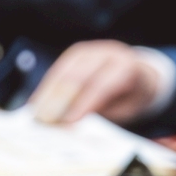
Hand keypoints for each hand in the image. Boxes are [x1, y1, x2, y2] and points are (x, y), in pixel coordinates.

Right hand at [30, 41, 164, 123]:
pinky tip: (37, 103)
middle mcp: (107, 54)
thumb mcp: (126, 109)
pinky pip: (58, 69)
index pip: (102, 85)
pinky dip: (47, 87)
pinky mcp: (76, 54)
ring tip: (36, 113)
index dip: (84, 103)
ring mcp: (90, 51)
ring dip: (48, 93)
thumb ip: (104, 113)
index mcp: (126, 67)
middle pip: (79, 75)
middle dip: (60, 99)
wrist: (139, 73)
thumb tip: (74, 124)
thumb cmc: (131, 96)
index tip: (69, 121)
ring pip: (64, 70)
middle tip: (45, 120)